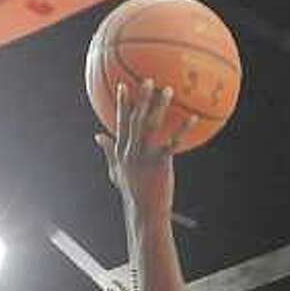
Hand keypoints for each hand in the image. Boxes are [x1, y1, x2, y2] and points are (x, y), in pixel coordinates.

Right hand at [96, 80, 196, 219]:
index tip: (123, 85)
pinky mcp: (159, 163)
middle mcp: (131, 150)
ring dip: (159, 106)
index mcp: (122, 150)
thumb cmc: (132, 192)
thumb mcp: (115, 170)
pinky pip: (172, 142)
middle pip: (136, 119)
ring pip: (150, 125)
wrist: (144, 210)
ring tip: (168, 90)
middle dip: (141, 98)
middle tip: (148, 79)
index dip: (122, 103)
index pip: (121, 122)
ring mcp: (144, 156)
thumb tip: (97, 135)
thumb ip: (108, 150)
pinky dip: (182, 129)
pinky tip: (192, 118)